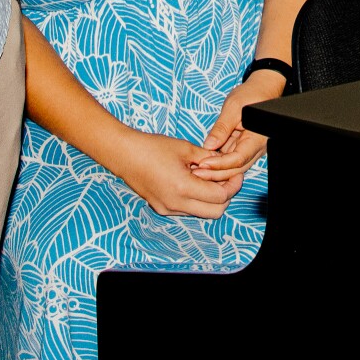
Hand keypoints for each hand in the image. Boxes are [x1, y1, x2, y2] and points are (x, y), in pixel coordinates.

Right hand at [115, 132, 236, 218]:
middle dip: (225, 197)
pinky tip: (192, 182)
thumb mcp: (186, 149)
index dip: (232, 186)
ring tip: (208, 178)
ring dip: (210, 199)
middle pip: (214, 212)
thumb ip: (209, 158)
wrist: (124, 154)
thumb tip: (225, 163)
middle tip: (227, 179)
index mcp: (183, 188)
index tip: (236, 174)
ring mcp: (167, 209)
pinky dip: (196, 200)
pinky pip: (187, 210)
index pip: (219, 197)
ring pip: (201, 213)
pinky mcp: (161, 208)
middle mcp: (176, 204)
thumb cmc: (153, 147)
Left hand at [194, 75, 281, 178]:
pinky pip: (231, 159)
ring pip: (233, 166)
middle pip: (236, 168)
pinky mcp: (242, 147)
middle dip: (216, 173)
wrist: (261, 90)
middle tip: (196, 172)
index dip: (220, 164)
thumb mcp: (233, 107)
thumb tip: (209, 146)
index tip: (203, 164)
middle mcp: (256, 148)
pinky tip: (203, 162)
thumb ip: (222, 128)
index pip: (238, 159)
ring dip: (215, 170)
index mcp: (257, 138)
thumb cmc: (251, 95)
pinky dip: (218, 162)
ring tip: (196, 170)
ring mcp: (250, 149)